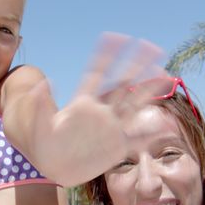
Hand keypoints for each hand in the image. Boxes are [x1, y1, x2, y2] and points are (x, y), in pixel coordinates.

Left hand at [22, 33, 170, 185]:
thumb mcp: (38, 126)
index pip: (97, 72)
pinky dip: (150, 132)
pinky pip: (137, 138)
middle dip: (136, 64)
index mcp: (82, 103)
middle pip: (122, 83)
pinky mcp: (117, 147)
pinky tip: (164, 124)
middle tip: (151, 46)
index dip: (107, 54)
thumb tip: (42, 82)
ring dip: (149, 90)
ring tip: (166, 75)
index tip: (117, 36)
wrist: (54, 168)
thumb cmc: (43, 146)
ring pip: (134, 104)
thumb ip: (40, 105)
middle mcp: (100, 111)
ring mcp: (111, 128)